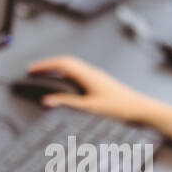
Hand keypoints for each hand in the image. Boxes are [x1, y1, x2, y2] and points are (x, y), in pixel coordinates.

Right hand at [26, 55, 150, 122]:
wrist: (140, 109)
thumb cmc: (120, 108)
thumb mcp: (90, 108)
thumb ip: (67, 103)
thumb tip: (48, 100)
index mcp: (88, 75)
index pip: (62, 63)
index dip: (44, 65)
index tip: (31, 69)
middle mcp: (92, 72)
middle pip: (66, 62)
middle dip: (48, 65)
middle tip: (34, 71)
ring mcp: (96, 76)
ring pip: (73, 67)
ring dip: (57, 69)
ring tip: (45, 76)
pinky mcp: (100, 82)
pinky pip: (79, 74)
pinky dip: (66, 76)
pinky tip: (64, 85)